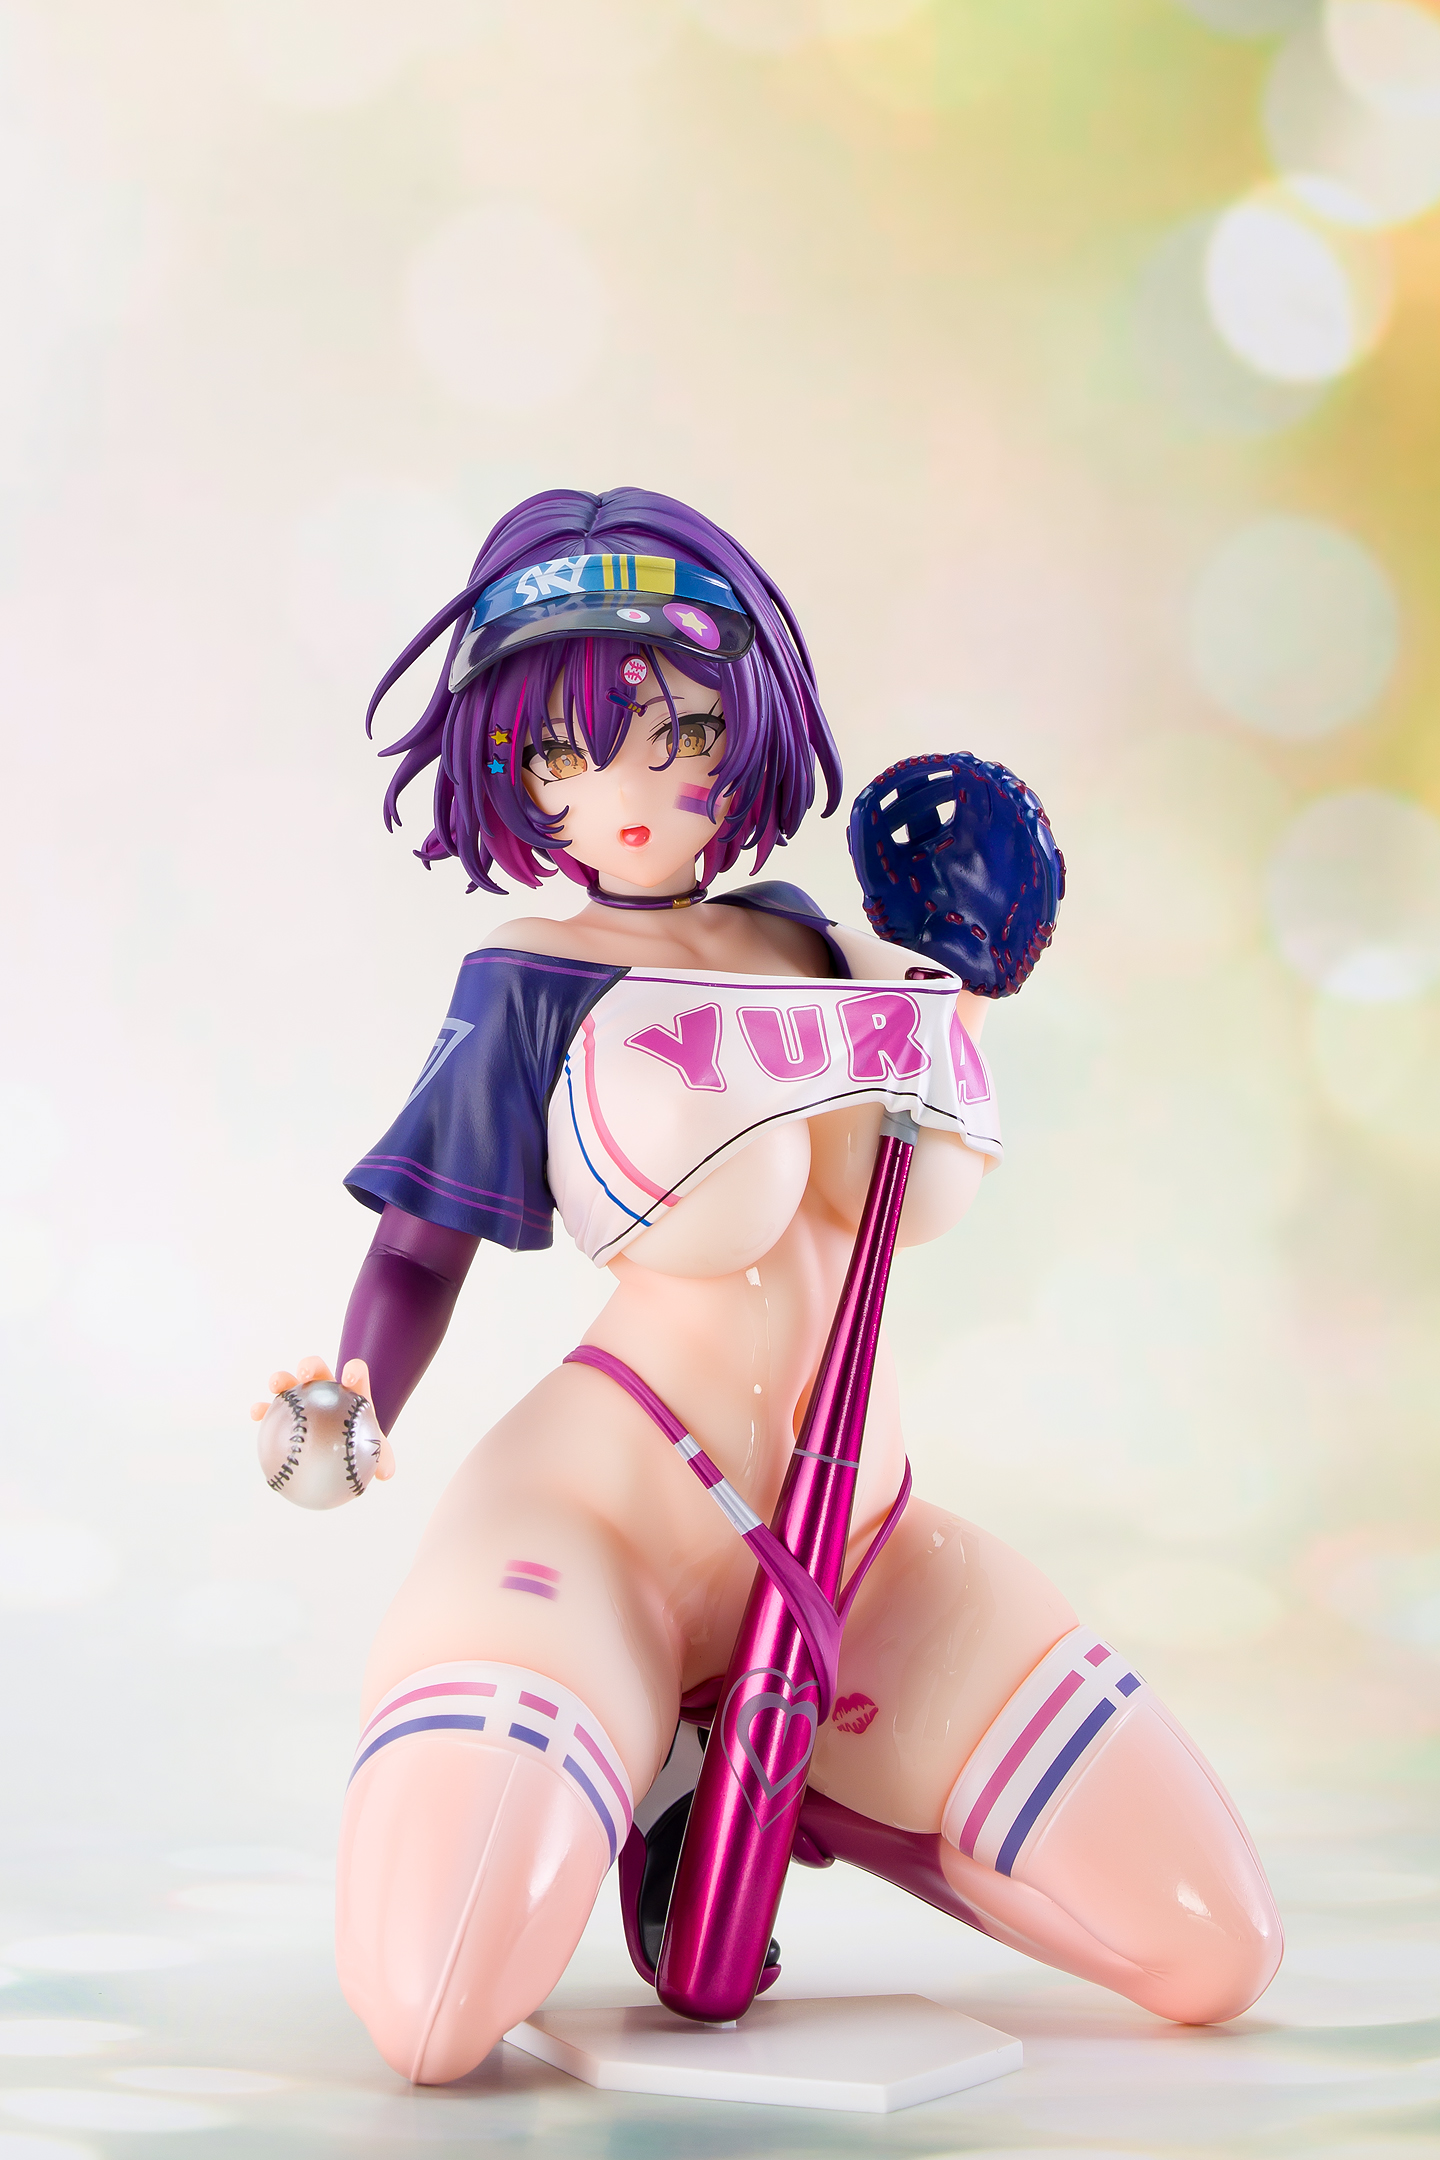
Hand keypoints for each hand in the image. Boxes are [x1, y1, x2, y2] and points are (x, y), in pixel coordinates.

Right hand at [250, 1355, 394, 1479]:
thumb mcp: (373, 1449)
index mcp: (350, 1392)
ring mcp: (303, 1395)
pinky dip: (263, 1406)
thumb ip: (381, 1457)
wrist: (340, 1440)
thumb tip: (386, 1473)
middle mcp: (325, 1388)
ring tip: (275, 1384)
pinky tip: (255, 1413)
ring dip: (282, 1378)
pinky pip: (272, 1406)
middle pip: (318, 1370)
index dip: (354, 1371)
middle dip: (311, 1366)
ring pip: (291, 1381)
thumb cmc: (359, 1439)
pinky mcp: (285, 1408)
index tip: (349, 1375)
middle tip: (305, 1373)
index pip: (355, 1375)